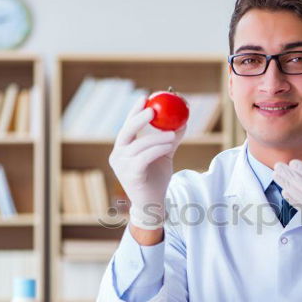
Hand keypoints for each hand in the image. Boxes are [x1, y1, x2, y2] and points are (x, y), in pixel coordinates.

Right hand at [109, 93, 184, 229]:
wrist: (153, 203)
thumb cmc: (156, 178)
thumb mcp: (164, 155)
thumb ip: (169, 139)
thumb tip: (182, 122)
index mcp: (123, 148)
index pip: (127, 126)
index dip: (134, 111)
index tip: (145, 98)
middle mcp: (118, 155)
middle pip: (126, 132)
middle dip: (138, 118)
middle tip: (153, 111)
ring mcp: (122, 166)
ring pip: (139, 145)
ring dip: (157, 138)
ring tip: (171, 135)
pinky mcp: (130, 175)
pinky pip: (144, 157)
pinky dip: (157, 149)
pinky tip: (169, 146)